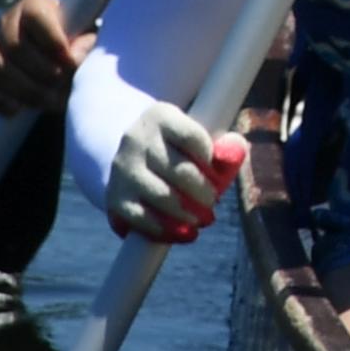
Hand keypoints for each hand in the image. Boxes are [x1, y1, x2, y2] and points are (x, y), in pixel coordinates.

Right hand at [0, 0, 95, 116]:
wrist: (59, 51)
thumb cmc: (77, 37)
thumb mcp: (86, 32)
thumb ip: (84, 43)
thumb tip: (74, 59)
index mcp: (33, 5)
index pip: (35, 16)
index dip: (53, 40)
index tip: (71, 60)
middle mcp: (8, 24)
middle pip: (15, 47)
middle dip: (42, 70)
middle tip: (63, 82)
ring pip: (0, 71)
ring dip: (28, 91)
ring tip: (53, 100)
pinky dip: (3, 103)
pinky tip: (21, 109)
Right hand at [106, 99, 246, 241]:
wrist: (132, 159)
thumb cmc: (177, 149)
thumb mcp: (197, 137)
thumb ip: (224, 145)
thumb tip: (234, 156)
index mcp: (160, 117)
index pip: (191, 137)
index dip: (210, 158)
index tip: (217, 172)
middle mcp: (137, 139)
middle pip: (179, 170)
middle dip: (203, 192)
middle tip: (213, 202)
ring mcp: (123, 170)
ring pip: (163, 197)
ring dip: (189, 214)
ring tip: (204, 219)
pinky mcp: (115, 198)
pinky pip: (144, 219)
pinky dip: (168, 230)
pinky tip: (186, 233)